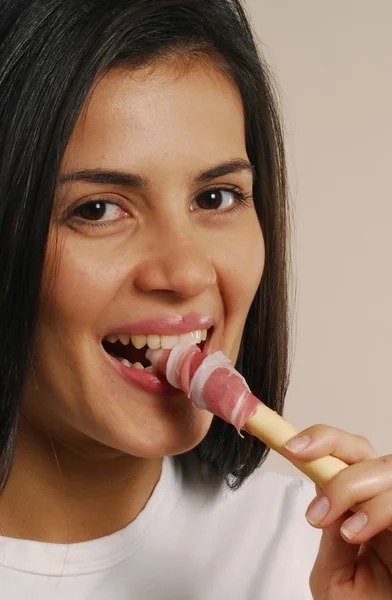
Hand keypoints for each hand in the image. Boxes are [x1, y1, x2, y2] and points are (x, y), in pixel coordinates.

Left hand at [283, 425, 391, 598]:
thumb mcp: (333, 576)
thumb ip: (330, 538)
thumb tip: (321, 494)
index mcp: (360, 507)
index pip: (343, 458)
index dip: (320, 440)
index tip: (290, 443)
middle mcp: (384, 502)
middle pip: (364, 449)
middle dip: (331, 447)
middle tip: (299, 459)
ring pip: (387, 468)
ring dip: (350, 486)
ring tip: (326, 521)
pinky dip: (379, 510)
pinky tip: (355, 533)